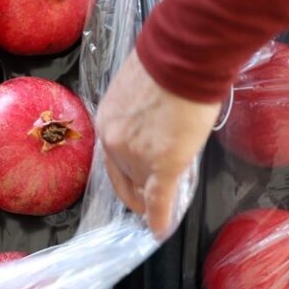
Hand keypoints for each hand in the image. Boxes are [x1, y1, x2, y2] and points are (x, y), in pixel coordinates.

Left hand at [97, 49, 220, 238]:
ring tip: (161, 212)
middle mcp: (113, 141)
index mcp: (106, 121)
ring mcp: (136, 155)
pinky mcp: (161, 164)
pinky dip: (160, 217)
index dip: (125, 174)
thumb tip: (152, 122)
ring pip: (144, 186)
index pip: (112, 158)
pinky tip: (161, 230)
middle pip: (124, 175)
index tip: (133, 185)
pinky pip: (158, 199)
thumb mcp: (138, 90)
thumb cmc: (166, 65)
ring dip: (153, 199)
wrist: (182, 58)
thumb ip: (138, 114)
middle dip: (136, 191)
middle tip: (146, 204)